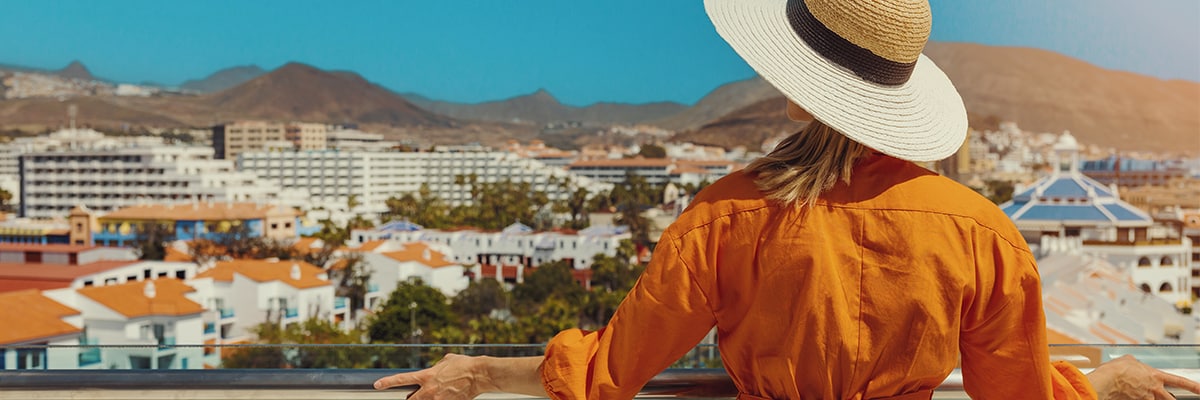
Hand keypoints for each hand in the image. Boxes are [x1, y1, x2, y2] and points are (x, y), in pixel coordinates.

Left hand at [374, 353, 496, 399]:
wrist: (479, 375)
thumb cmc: (464, 365)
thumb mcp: (446, 361)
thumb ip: (435, 367)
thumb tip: (434, 370)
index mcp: (426, 376)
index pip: (401, 379)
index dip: (387, 382)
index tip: (377, 384)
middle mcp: (429, 390)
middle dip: (410, 399)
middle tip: (413, 396)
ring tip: (436, 393)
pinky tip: (447, 394)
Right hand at [1087, 354, 1199, 399]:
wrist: (1107, 381)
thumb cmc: (1116, 370)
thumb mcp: (1127, 360)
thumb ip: (1135, 362)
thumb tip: (1133, 363)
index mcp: (1155, 376)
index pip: (1180, 381)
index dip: (1193, 386)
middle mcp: (1154, 389)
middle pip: (1171, 399)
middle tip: (1172, 399)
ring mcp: (1146, 399)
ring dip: (1152, 399)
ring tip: (1141, 394)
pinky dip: (1136, 399)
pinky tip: (1129, 396)